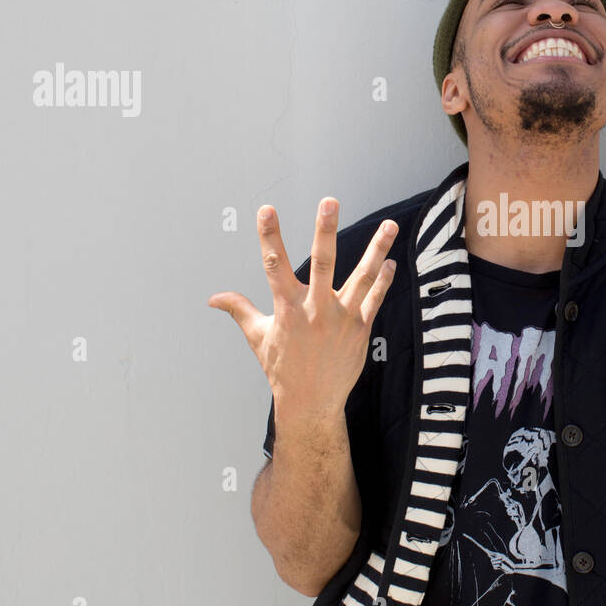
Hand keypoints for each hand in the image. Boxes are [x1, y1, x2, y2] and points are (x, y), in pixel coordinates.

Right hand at [208, 198, 397, 417]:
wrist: (311, 403)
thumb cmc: (282, 369)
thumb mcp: (258, 338)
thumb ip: (240, 310)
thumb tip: (214, 298)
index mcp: (287, 308)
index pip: (274, 265)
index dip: (269, 236)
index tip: (266, 209)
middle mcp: (315, 310)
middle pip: (321, 263)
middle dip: (325, 231)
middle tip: (329, 202)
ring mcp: (342, 318)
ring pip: (362, 276)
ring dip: (376, 249)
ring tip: (390, 224)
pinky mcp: (361, 329)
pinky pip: (375, 299)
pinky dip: (383, 280)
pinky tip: (390, 261)